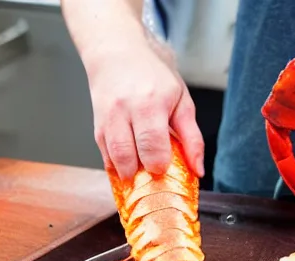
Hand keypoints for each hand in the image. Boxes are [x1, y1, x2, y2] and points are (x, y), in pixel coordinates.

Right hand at [87, 37, 204, 180]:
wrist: (116, 52)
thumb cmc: (153, 76)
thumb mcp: (182, 101)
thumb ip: (192, 138)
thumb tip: (198, 170)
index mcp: (150, 104)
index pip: (152, 146)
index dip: (159, 165)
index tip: (166, 168)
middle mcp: (124, 111)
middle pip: (129, 157)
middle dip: (143, 174)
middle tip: (155, 175)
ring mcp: (107, 120)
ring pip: (114, 160)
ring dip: (129, 174)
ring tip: (143, 174)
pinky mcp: (96, 128)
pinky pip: (104, 157)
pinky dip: (118, 169)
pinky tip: (130, 168)